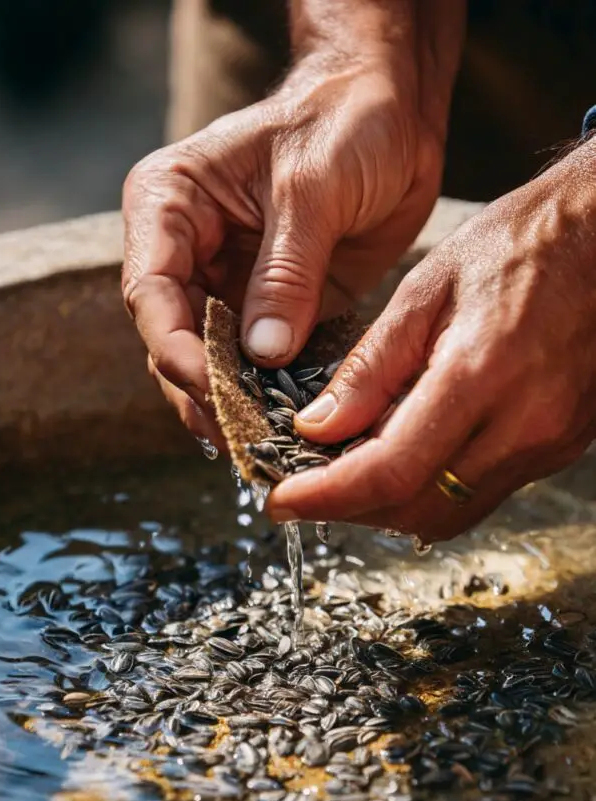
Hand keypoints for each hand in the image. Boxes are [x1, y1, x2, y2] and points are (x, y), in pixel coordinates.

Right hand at [122, 47, 445, 444]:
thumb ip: (285, 272)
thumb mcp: (312, 189)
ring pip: (208, 362)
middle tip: (241, 435)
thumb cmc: (345, 121)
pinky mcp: (267, 310)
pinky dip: (268, 396)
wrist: (393, 115)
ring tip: (262, 444)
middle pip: (171, 338)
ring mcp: (224, 285)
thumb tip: (263, 354)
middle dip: (201, 389)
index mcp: (170, 204)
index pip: (149, 291)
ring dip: (231, 402)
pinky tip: (286, 428)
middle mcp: (184, 250)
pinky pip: (256, 365)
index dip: (176, 347)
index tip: (214, 388)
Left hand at [267, 139, 595, 539]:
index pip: (390, 471)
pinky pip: (481, 493)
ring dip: (389, 507)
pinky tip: (403, 456)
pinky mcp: (560, 448)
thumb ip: (369, 369)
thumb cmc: (518, 246)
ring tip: (345, 475)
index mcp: (481, 374)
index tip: (282, 500)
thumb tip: (317, 428)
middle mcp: (522, 424)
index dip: (327, 498)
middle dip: (350, 510)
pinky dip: (431, 489)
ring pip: (450, 513)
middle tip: (305, 488)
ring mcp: (548, 444)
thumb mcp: (426, 289)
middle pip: (417, 509)